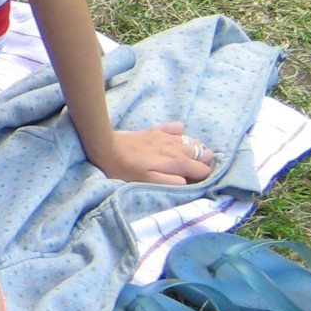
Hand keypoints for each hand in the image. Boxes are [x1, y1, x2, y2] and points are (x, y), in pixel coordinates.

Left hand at [86, 121, 213, 185]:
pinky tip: (174, 140)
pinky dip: (180, 134)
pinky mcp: (156, 130)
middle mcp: (177, 147)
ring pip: (193, 141)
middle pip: (203, 153)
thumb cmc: (126, 169)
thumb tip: (188, 181)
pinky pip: (177, 127)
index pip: (204, 170)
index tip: (194, 182)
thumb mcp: (149, 182)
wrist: (106, 147)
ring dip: (194, 150)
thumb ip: (172, 183)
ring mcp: (167, 136)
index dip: (202, 178)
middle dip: (202, 163)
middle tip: (191, 171)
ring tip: (185, 159)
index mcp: (177, 162)